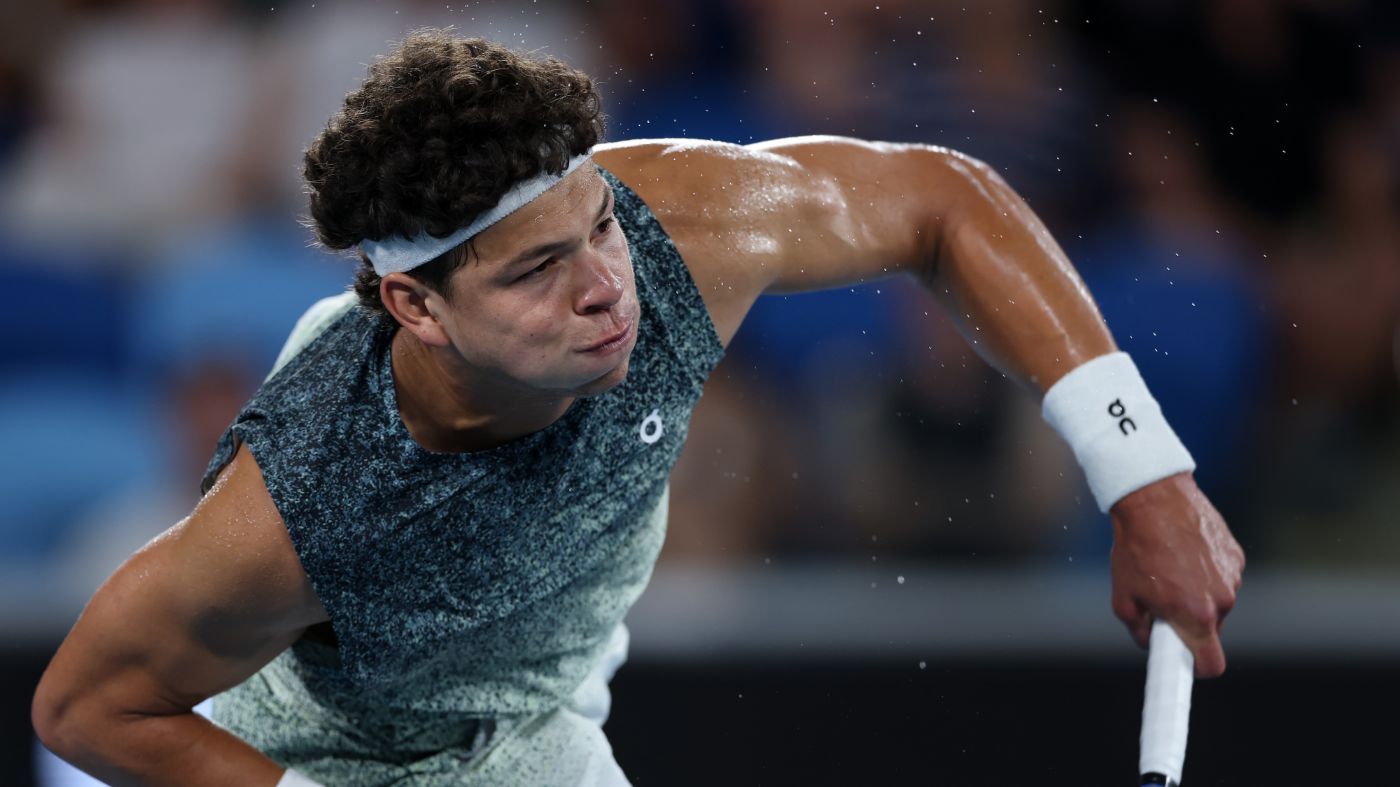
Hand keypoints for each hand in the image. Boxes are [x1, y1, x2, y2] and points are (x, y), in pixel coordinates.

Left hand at [1109, 472, 1244, 677]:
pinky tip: (1183, 551)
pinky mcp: (1235, 554)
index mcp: (1196, 616)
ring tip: (1168, 567)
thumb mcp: (1123, 596)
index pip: (1211, 664)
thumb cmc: (1135, 548)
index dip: (1197, 668)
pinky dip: (1205, 570)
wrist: (1153, 499)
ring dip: (1196, 593)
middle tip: (1162, 600)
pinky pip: (1221, 575)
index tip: (1186, 665)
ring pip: (1215, 600)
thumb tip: (1149, 641)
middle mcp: (1222, 599)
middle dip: (1188, 621)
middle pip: (1209, 629)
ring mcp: (1233, 576)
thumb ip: (1138, 629)